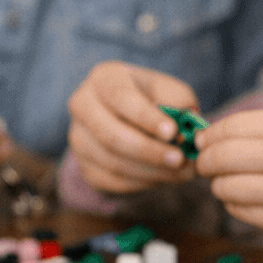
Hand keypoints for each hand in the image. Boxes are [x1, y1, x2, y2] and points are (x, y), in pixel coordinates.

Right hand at [67, 61, 200, 194]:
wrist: (132, 119)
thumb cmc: (154, 100)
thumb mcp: (169, 91)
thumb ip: (179, 104)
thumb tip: (185, 130)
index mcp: (104, 79)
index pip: (121, 98)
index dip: (146, 117)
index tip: (173, 132)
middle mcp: (83, 105)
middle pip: (111, 134)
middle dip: (149, 151)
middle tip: (179, 160)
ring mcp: (78, 137)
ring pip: (112, 162)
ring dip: (150, 172)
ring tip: (180, 174)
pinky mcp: (83, 165)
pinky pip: (110, 181)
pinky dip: (140, 183)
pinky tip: (162, 178)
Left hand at [195, 108, 262, 249]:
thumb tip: (217, 136)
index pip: (231, 126)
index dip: (210, 135)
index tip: (203, 140)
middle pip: (221, 157)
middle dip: (206, 161)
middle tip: (205, 163)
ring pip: (226, 187)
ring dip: (220, 185)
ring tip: (229, 182)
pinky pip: (243, 212)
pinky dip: (237, 204)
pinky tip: (249, 198)